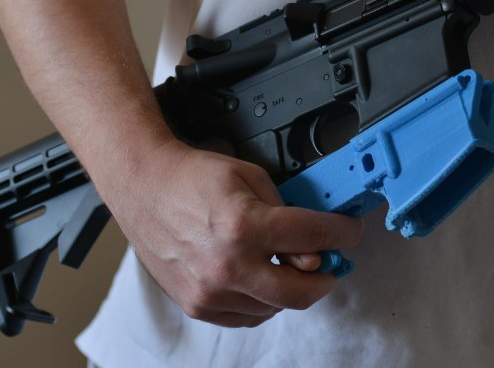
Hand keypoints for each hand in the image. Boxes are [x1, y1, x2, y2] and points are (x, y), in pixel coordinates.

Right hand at [100, 137, 364, 327]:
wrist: (144, 187)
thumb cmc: (192, 178)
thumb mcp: (251, 177)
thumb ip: (288, 212)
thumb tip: (314, 249)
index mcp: (243, 225)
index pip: (314, 238)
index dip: (343, 234)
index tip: (350, 232)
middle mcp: (227, 265)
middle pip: (301, 291)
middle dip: (326, 278)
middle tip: (330, 264)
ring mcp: (211, 291)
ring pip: (276, 308)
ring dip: (291, 288)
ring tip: (285, 263)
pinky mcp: (198, 305)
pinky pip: (248, 316)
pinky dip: (263, 301)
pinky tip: (260, 276)